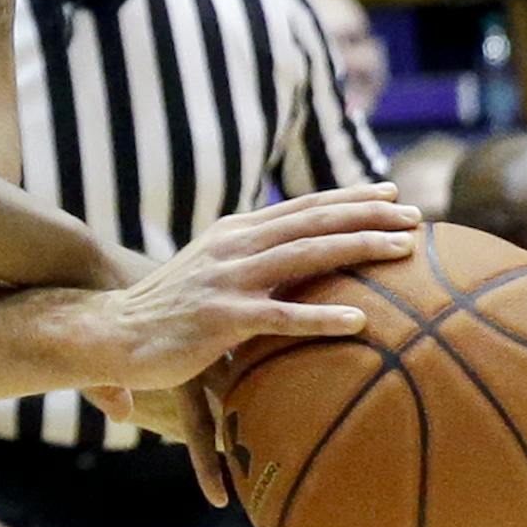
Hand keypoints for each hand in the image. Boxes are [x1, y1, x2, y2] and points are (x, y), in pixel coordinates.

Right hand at [104, 182, 419, 393]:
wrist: (110, 330)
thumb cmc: (165, 311)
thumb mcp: (209, 273)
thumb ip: (248, 264)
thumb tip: (294, 268)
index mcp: (233, 233)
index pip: (301, 207)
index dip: (349, 198)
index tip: (392, 195)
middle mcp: (233, 247)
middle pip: (313, 222)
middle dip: (368, 216)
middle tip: (417, 217)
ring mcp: (227, 280)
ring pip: (305, 256)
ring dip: (358, 249)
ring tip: (403, 250)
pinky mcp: (220, 318)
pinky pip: (280, 316)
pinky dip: (321, 316)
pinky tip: (359, 320)